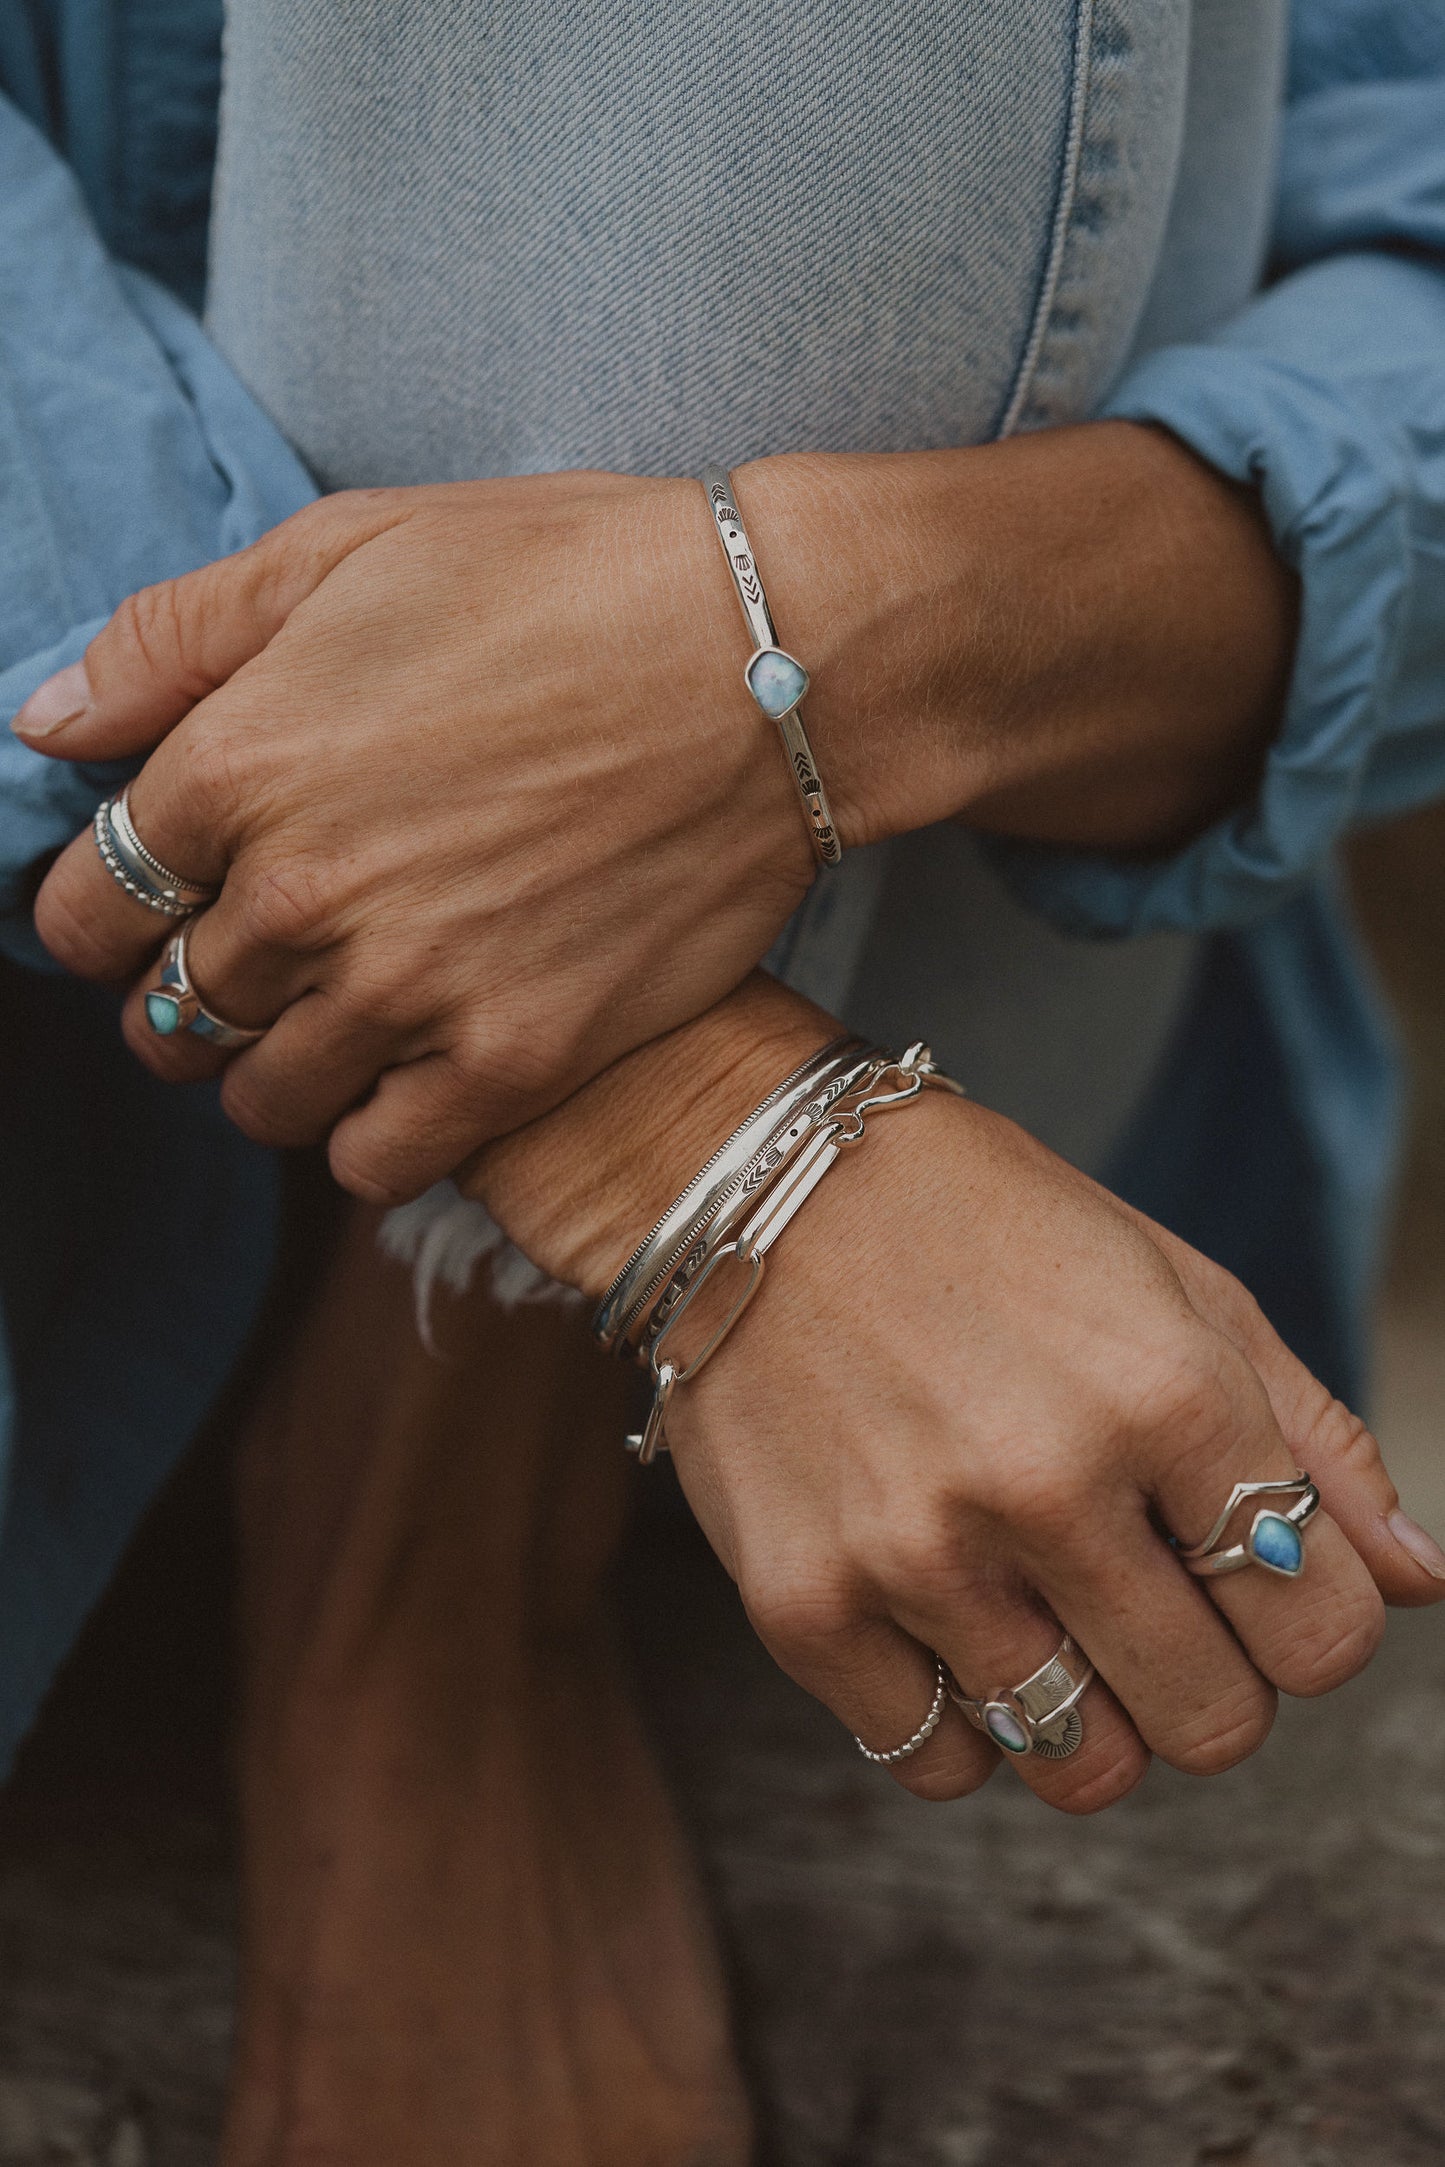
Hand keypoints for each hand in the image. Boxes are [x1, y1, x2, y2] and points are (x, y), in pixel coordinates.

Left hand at [20, 474, 815, 1199]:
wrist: (777, 664)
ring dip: (271, 1070)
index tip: (149, 910)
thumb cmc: (568, 578)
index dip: (102, 913)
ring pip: (260, 1098)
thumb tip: (48, 722)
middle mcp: (303, 896)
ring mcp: (410, 989)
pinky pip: (373, 1162)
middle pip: (171, 1010)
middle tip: (248, 967)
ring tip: (325, 1026)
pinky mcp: (513, 1060)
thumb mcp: (352, 547)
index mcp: (241, 764)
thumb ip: (176, 639)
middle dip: (189, 991)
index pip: (88, 903)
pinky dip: (365, 1137)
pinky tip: (401, 1082)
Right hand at [472, 976, 1444, 1811]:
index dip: (1315, 1624)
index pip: (1328, 1632)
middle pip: (1213, 1726)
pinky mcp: (802, 1607)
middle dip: (1212, 1687)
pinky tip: (946, 1618)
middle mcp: (1045, 1484)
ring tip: (1046, 1611)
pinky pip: (939, 1762)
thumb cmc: (981, 1222)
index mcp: (1165, 1390)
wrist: (750, 1179)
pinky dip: (962, 1717)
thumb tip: (1419, 1581)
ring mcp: (915, 1556)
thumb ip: (1312, 1439)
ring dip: (1089, 1712)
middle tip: (1155, 1610)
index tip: (1255, 1580)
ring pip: (1080, 1768)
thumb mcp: (1175, 1286)